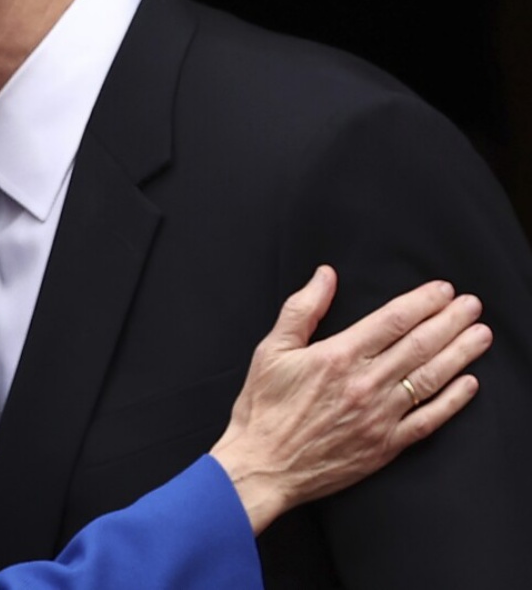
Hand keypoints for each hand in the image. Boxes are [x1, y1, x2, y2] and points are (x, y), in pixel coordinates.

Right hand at [209, 266, 490, 533]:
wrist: (262, 466)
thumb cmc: (262, 409)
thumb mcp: (271, 350)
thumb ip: (302, 309)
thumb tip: (324, 276)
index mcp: (338, 356)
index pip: (392, 320)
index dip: (422, 302)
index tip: (442, 290)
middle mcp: (365, 384)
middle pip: (419, 345)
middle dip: (450, 321)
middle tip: (472, 305)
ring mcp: (380, 416)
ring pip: (430, 378)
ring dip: (460, 354)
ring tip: (480, 335)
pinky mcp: (386, 444)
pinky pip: (429, 420)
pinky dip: (452, 401)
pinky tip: (468, 384)